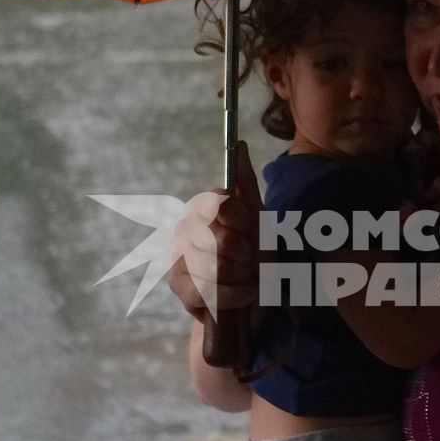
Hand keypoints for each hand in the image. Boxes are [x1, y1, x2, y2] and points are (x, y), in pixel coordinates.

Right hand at [166, 142, 261, 321]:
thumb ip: (246, 182)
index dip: (243, 223)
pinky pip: (206, 290)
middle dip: (246, 255)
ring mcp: (180, 257)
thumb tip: (239, 145)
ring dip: (242, 276)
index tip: (254, 233)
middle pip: (221, 239)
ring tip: (247, 276)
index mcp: (205, 208)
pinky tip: (245, 293)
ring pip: (214, 266)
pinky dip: (233, 295)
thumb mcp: (260, 216)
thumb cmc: (257, 252)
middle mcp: (187, 228)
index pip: (222, 206)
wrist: (255, 293)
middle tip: (253, 260)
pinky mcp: (179, 286)